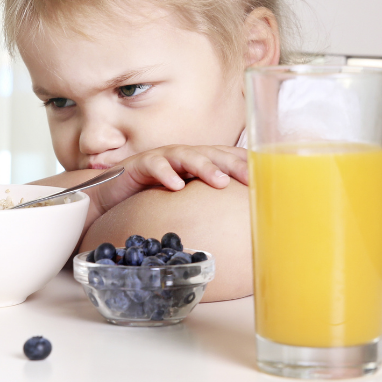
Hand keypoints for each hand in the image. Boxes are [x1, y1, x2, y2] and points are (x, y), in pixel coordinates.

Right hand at [89, 145, 247, 213]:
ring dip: (205, 167)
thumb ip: (209, 205)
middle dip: (235, 164)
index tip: (270, 179)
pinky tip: (176, 185)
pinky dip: (166, 173)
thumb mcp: (186, 202)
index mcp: (200, 163)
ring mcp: (164, 157)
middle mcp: (185, 157)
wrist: (111, 194)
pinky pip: (155, 165)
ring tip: (220, 181)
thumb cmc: (154, 197)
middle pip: (215, 154)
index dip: (249, 166)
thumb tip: (241, 227)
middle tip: (252, 178)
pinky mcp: (141, 164)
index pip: (229, 159)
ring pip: (188, 156)